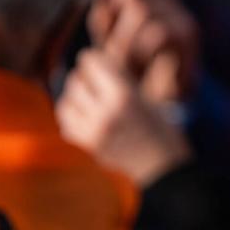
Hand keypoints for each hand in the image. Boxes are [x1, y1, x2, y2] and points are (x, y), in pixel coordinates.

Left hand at [57, 49, 191, 185]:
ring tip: (87, 97)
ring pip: (66, 103)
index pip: (92, 63)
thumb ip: (123, 80)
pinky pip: (66, 124)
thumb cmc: (163, 131)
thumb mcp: (149, 98)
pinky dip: (72, 117)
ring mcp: (92, 132)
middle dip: (83, 77)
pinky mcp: (87, 148)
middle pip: (76, 81)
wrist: (163, 170)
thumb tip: (99, 62)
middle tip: (92, 78)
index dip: (94, 59)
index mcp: (124, 95)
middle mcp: (104, 113)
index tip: (97, 60)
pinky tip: (85, 116)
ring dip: (74, 97)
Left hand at [88, 0, 199, 101]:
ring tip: (126, 68)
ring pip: (142, 11)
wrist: (157, 108)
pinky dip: (143, 52)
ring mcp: (180, 16)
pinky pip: (157, 32)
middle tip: (114, 55)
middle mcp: (166, 2)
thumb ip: (104, 24)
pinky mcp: (188, 36)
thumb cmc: (130, 77)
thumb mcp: (109, 49)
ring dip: (126, 43)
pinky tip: (142, 68)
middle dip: (116, 22)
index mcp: (145, 1)